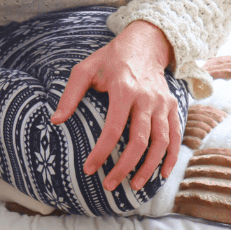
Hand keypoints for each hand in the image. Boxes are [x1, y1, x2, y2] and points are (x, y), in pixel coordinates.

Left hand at [51, 20, 180, 193]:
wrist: (146, 42)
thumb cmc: (110, 59)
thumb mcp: (85, 69)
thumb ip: (70, 95)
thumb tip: (55, 121)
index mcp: (125, 89)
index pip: (114, 128)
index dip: (101, 152)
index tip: (89, 170)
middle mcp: (147, 98)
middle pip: (140, 140)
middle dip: (125, 166)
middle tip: (109, 185)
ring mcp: (163, 103)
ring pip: (161, 141)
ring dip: (149, 167)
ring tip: (134, 186)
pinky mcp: (172, 107)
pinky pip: (175, 135)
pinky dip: (170, 156)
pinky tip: (162, 175)